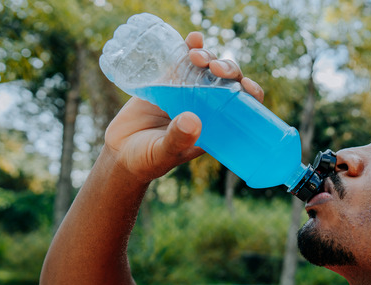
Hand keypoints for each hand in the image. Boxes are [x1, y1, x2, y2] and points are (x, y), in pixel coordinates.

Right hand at [102, 32, 263, 182]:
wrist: (119, 151)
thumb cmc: (147, 160)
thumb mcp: (164, 152)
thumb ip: (178, 139)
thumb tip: (193, 120)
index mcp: (216, 125)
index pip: (243, 106)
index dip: (251, 93)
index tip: (247, 86)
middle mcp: (206, 106)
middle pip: (228, 81)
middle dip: (228, 70)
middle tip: (215, 68)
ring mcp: (187, 91)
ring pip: (208, 67)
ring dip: (209, 56)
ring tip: (197, 56)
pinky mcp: (167, 81)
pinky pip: (182, 60)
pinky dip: (191, 47)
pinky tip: (193, 38)